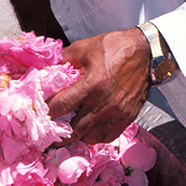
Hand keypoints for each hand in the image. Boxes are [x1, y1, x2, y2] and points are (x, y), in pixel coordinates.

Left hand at [47, 28, 151, 144]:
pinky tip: (88, 130)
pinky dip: (95, 137)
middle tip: (48, 135)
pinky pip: (107, 138)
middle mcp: (104, 103)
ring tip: (69, 131)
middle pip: (74, 130)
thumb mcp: (85, 47)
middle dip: (58, 134)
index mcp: (91, 84)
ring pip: (90, 137)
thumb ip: (65, 60)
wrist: (147, 53)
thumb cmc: (116, 48)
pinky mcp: (126, 118)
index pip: (61, 106)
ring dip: (77, 136)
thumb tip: (48, 70)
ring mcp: (116, 113)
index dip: (46, 113)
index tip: (38, 115)